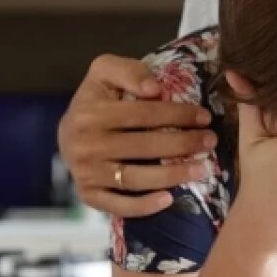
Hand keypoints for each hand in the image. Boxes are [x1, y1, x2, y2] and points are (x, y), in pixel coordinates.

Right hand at [58, 55, 217, 217]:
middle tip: (210, 141)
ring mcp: (86, 173)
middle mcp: (86, 145)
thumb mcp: (104, 72)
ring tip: (202, 169)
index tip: (204, 116)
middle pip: (144, 146)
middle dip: (183, 144)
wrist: (66, 134)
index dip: (177, 114)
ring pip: (135, 178)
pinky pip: (119, 206)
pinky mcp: (88, 195)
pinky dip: (144, 206)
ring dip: (172, 175)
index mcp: (91, 112)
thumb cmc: (96, 100)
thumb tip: (154, 88)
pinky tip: (169, 199)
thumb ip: (128, 71)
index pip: (144, 114)